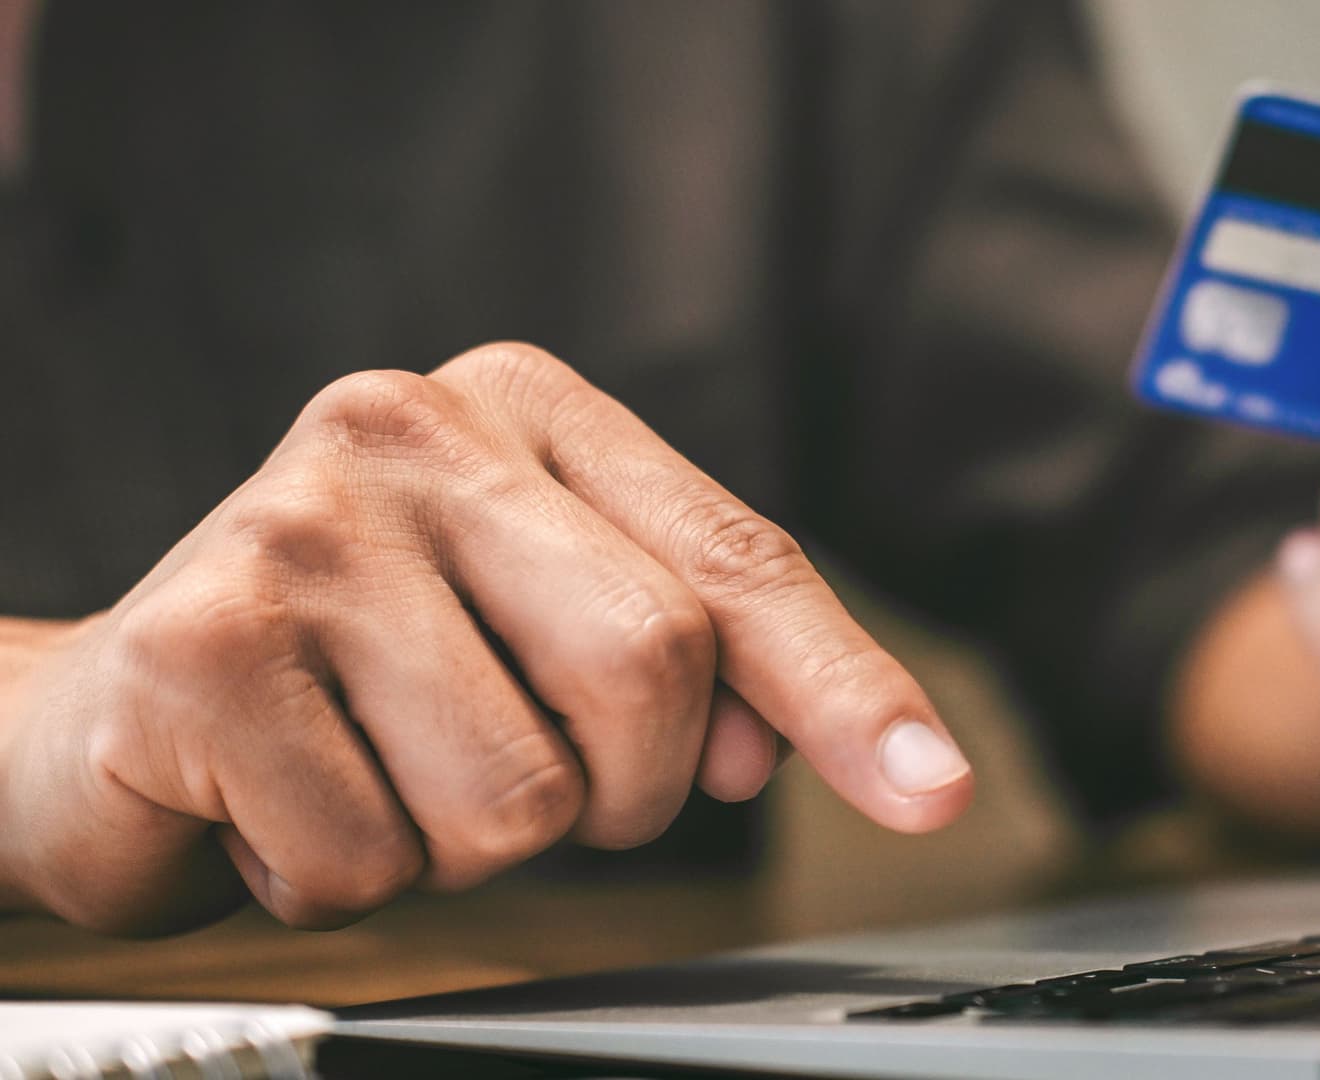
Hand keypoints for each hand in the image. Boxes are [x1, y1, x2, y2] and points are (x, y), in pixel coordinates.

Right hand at [0, 343, 972, 933]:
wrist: (115, 716)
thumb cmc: (363, 674)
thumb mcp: (540, 630)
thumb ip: (683, 665)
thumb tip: (764, 746)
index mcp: (526, 409)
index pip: (734, 558)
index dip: (842, 685)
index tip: (932, 789)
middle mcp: (411, 426)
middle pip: (649, 665)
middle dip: (615, 787)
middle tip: (521, 776)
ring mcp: (300, 522)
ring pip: (518, 794)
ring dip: (466, 846)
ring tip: (379, 773)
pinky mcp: (203, 641)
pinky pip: (372, 859)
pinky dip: (346, 877)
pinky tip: (283, 800)